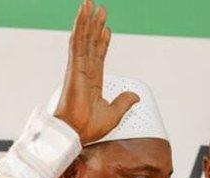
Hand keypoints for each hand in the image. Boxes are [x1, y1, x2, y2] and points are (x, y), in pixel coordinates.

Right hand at [54, 0, 139, 143]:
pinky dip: (81, 26)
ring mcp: (78, 68)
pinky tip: (84, 14)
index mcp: (92, 82)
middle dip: (95, 25)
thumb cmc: (88, 128)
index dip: (103, 42)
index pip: (98, 56)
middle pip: (91, 43)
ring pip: (84, 38)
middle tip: (100, 9)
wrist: (75, 134)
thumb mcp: (114, 114)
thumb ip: (124, 102)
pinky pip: (78, 42)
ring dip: (87, 20)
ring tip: (91, 4)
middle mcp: (84, 72)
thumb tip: (135, 95)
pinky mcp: (74, 67)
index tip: (106, 29)